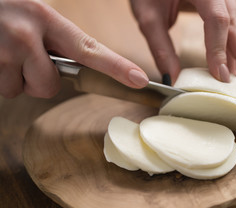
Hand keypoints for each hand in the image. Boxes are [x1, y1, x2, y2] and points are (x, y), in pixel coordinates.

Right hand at [0, 0, 148, 98]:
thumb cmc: (2, 9)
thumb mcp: (32, 13)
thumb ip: (55, 39)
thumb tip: (72, 67)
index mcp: (46, 18)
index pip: (90, 49)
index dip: (117, 67)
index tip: (140, 80)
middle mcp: (26, 34)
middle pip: (49, 85)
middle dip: (37, 79)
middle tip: (19, 55)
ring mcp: (3, 51)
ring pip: (22, 90)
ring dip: (14, 79)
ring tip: (1, 52)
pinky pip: (3, 89)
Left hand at [130, 0, 235, 87]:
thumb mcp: (148, 17)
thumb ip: (160, 47)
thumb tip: (173, 79)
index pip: (217, 19)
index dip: (219, 49)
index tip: (220, 75)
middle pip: (235, 25)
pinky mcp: (221, 7)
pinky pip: (231, 29)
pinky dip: (234, 50)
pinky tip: (235, 69)